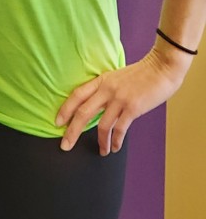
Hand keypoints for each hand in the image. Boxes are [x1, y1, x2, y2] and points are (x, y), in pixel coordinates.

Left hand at [55, 46, 189, 154]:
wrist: (161, 67)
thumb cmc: (142, 74)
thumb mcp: (117, 77)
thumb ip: (107, 90)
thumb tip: (99, 107)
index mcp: (101, 81)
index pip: (77, 95)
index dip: (65, 109)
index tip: (57, 122)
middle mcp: (107, 90)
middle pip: (83, 112)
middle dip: (72, 131)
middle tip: (65, 145)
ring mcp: (119, 99)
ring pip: (102, 125)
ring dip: (100, 142)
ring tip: (101, 151)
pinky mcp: (133, 108)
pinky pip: (120, 129)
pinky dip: (115, 141)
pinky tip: (114, 148)